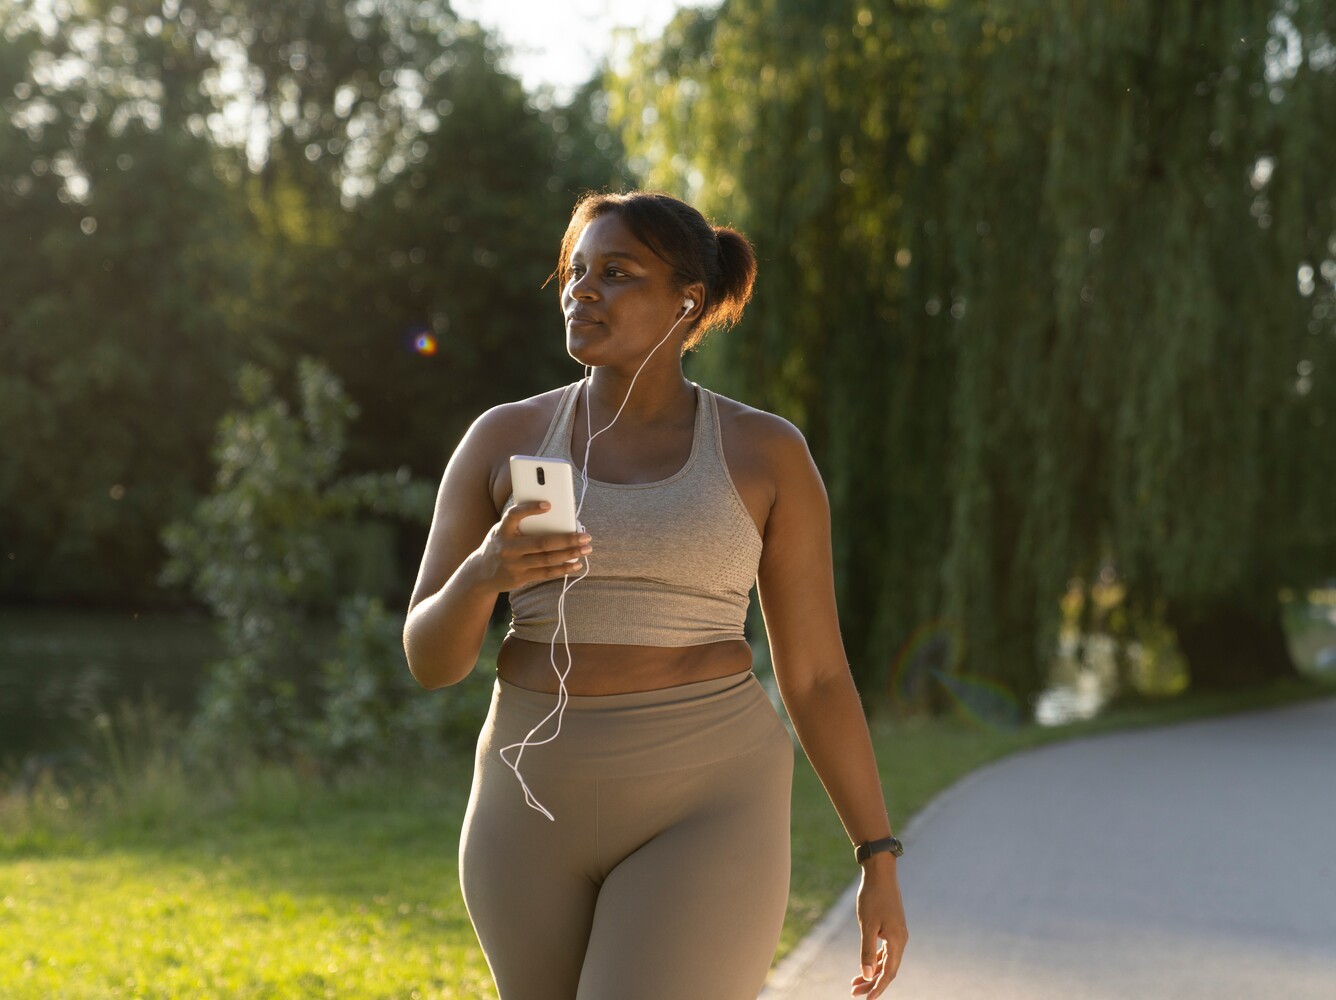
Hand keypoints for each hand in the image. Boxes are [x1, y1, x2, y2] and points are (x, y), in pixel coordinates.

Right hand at [469, 501, 591, 592]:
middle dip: (567, 539)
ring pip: (547, 559)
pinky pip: (545, 574)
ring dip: (570, 554)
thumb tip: (554, 515)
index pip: (514, 515)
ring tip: (586, 549)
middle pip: (541, 543)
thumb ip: (521, 524)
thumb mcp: (503, 530)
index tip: (548, 505)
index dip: (530, 509)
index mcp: (502, 530)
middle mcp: (507, 548)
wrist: (480, 573)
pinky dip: (562, 569)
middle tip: (585, 536)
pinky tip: (576, 564)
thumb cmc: (499, 545)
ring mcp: (514, 565)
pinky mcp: (520, 578)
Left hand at [850, 855, 906, 996]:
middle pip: (887, 969)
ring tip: (855, 982)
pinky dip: (875, 959)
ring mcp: (897, 933)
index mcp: (897, 942)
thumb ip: (867, 951)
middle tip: (853, 992)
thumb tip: (868, 976)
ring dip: (872, 972)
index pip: (889, 973)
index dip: (878, 989)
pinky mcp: (892, 927)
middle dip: (871, 982)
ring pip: (886, 960)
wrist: (880, 872)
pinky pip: (885, 950)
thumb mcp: (867, 925)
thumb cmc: (873, 897)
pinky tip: (866, 964)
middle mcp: (900, 940)